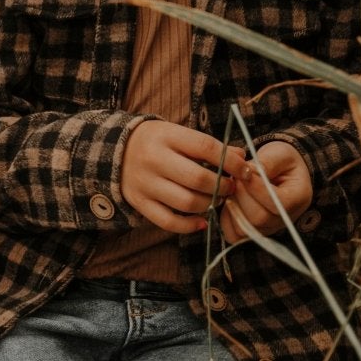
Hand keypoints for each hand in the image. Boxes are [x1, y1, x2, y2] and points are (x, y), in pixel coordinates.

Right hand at [119, 121, 244, 233]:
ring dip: (209, 204)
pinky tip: (202, 221)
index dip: (231, 162)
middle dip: (222, 186)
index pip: (206, 147)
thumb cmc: (157, 142)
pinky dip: (189, 225)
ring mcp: (145, 183)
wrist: (115, 150)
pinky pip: (168, 221)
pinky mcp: (139, 202)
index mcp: (167, 136)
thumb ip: (210, 146)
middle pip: (198, 179)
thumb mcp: (179, 134)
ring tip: (216, 199)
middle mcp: (154, 159)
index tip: (245, 171)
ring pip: (186, 202)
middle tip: (231, 188)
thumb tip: (242, 158)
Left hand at [221, 140, 312, 244]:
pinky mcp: (252, 233)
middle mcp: (285, 219)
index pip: (276, 202)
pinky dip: (226, 218)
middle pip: (259, 218)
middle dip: (241, 195)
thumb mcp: (279, 154)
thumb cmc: (281, 162)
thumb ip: (266, 162)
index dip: (256, 188)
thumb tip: (248, 172)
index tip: (245, 171)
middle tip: (236, 178)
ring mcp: (268, 229)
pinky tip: (229, 200)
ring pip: (244, 229)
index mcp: (297, 198)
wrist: (280, 172)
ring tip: (233, 189)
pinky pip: (234, 235)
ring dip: (232, 206)